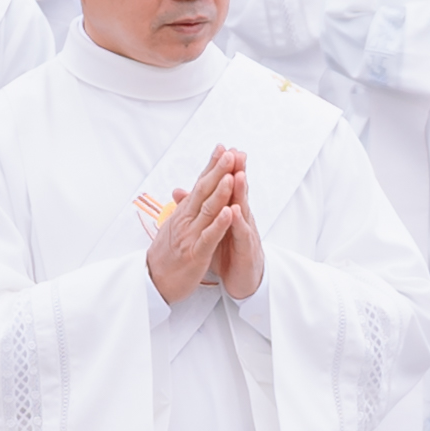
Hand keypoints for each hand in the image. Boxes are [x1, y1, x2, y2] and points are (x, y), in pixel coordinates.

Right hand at [144, 149, 243, 302]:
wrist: (151, 283)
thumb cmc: (164, 256)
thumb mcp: (173, 227)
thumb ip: (182, 209)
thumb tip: (183, 192)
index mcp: (183, 214)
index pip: (199, 185)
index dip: (211, 166)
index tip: (222, 148)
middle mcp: (186, 220)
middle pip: (204, 191)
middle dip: (218, 171)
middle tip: (229, 153)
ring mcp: (190, 236)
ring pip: (207, 210)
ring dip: (220, 191)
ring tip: (231, 174)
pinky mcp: (194, 254)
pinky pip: (209, 237)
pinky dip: (219, 223)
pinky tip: (229, 211)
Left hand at [203, 154, 267, 299]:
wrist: (243, 281)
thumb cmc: (227, 254)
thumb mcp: (210, 230)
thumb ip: (199, 209)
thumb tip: (182, 192)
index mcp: (230, 213)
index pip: (226, 187)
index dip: (223, 169)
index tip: (221, 149)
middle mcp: (240, 219)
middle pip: (238, 192)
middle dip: (237, 171)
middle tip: (235, 152)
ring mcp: (245, 233)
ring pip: (243, 209)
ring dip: (240, 191)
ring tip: (238, 174)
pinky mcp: (247, 250)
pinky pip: (242, 235)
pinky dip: (238, 223)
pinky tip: (235, 211)